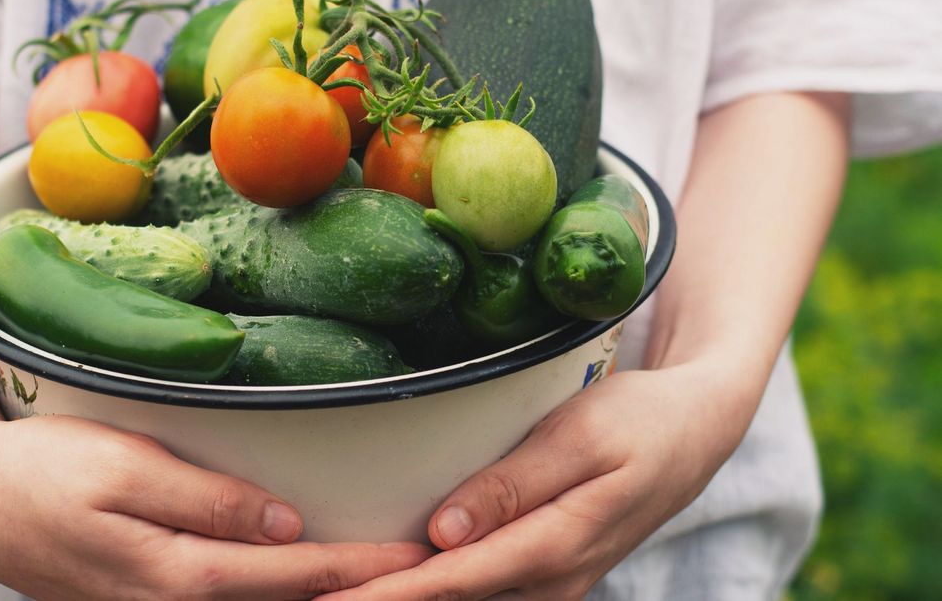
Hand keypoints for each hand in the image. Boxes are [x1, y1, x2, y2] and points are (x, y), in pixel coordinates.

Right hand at [0, 409, 431, 599]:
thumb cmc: (44, 470)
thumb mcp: (120, 465)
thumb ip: (204, 499)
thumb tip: (284, 523)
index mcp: (173, 574)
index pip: (289, 576)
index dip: (355, 568)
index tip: (416, 558)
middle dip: (350, 598)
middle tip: (422, 578)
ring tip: (378, 584)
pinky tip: (303, 586)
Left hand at [320, 361, 749, 599]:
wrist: (696, 434)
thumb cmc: (636, 422)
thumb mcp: (579, 438)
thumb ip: (512, 486)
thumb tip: (444, 534)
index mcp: (556, 545)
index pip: (453, 582)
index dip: (389, 596)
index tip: (331, 599)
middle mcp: (553, 582)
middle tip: (308, 592)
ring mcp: (553, 587)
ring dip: (405, 600)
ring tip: (337, 590)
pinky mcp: (548, 577)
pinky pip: (485, 594)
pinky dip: (437, 592)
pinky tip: (393, 583)